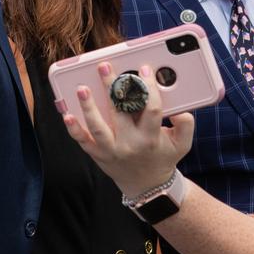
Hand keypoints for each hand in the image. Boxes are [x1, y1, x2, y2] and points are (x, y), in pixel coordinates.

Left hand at [61, 62, 193, 198]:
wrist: (147, 186)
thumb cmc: (163, 157)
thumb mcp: (182, 144)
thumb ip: (186, 125)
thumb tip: (180, 109)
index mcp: (151, 138)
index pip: (151, 109)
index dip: (148, 88)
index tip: (143, 69)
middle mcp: (130, 144)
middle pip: (120, 112)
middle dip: (112, 87)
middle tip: (104, 67)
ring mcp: (111, 150)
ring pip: (98, 126)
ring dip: (88, 106)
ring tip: (81, 88)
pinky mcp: (98, 155)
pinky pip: (83, 141)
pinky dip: (74, 128)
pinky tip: (66, 114)